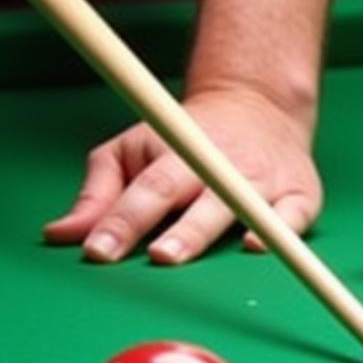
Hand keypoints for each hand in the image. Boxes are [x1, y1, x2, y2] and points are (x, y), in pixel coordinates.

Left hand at [43, 85, 322, 263]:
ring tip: (211, 255)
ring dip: (226, 232)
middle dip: (181, 230)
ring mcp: (264, 180)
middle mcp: (222, 165)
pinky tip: (260, 246)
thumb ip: (100, 193)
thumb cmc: (189, 138)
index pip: (148, 188)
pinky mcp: (301, 193)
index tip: (99, 251)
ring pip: (245, 208)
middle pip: (200, 198)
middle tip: (159, 257)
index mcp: (179, 152)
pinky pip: (295, 216)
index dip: (123, 221)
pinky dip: (281, 232)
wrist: (259, 106)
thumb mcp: (135, 149)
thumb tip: (61, 234)